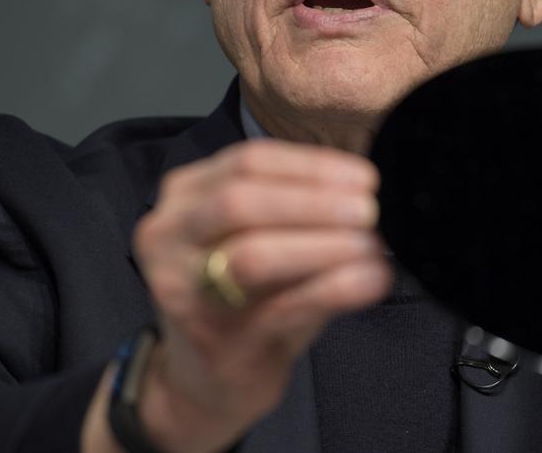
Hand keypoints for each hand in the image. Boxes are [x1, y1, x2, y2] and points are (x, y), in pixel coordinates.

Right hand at [128, 140, 391, 452]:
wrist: (208, 379)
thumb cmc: (244, 294)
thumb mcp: (258, 234)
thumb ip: (297, 204)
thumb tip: (365, 187)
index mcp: (184, 196)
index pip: (249, 161)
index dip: (312, 166)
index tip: (364, 177)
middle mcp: (169, 238)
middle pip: (241, 200)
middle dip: (314, 202)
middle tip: (369, 209)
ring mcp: (185, 292)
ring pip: (254, 255)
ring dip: (323, 244)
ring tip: (371, 244)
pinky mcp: (218, 340)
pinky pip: (283, 307)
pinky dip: (335, 288)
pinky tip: (372, 280)